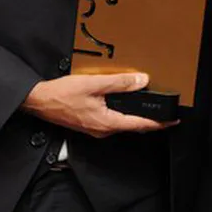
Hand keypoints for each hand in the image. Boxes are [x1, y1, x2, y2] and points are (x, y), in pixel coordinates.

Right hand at [21, 72, 177, 137]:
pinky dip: (123, 113)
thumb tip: (142, 81)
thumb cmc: (61, 94)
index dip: (160, 123)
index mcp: (107, 123)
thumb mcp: (94, 84)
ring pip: (123, 122)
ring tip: (149, 105)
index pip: (140, 125)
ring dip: (136, 115)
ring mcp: (96, 128)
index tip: (174, 120)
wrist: (37, 101)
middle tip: (165, 111)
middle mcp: (103, 130)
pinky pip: (112, 119)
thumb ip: (120, 83)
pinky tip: (126, 102)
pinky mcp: (90, 124)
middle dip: (151, 119)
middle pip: (133, 125)